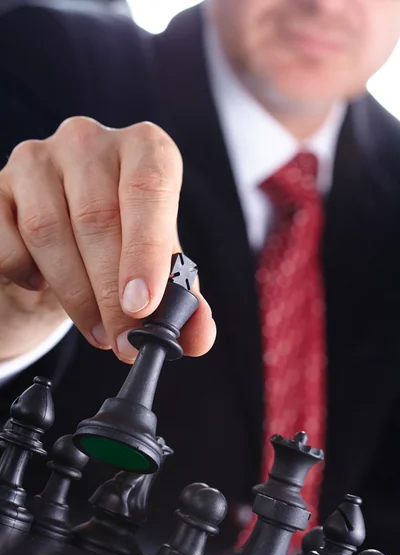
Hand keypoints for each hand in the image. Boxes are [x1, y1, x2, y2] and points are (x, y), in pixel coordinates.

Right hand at [0, 118, 215, 361]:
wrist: (69, 237)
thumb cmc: (122, 245)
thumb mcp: (160, 266)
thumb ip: (183, 299)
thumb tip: (199, 337)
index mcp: (144, 148)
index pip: (148, 188)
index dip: (146, 251)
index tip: (143, 305)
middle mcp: (90, 141)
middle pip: (98, 219)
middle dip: (111, 293)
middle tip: (123, 339)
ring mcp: (38, 158)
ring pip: (49, 231)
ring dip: (75, 294)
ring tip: (97, 330)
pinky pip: (6, 239)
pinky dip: (25, 273)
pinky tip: (44, 285)